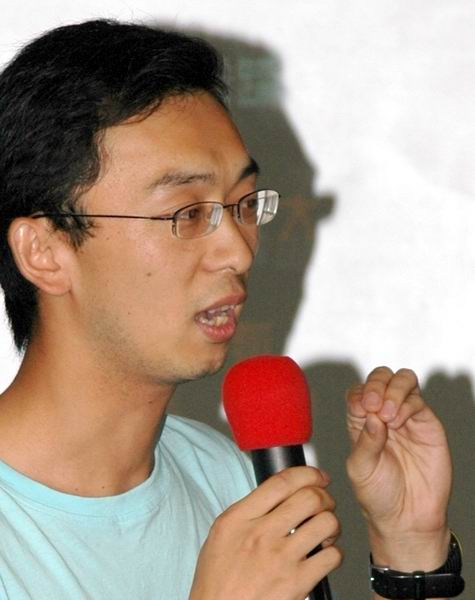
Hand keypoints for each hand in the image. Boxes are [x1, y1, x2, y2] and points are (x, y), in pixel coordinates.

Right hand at [189, 466, 341, 599]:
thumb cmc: (218, 581)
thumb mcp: (221, 535)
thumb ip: (247, 512)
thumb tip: (277, 494)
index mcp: (239, 519)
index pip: (281, 482)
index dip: (307, 473)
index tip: (316, 476)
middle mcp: (261, 534)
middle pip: (309, 497)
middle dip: (324, 496)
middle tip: (324, 503)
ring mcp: (281, 558)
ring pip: (326, 523)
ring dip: (331, 524)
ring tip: (324, 530)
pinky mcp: (298, 583)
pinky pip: (332, 556)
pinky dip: (334, 553)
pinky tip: (323, 556)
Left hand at [346, 366, 450, 571]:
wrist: (407, 518)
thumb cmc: (378, 495)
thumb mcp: (360, 469)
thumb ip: (364, 441)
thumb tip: (372, 416)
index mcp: (361, 422)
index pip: (359, 392)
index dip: (359, 394)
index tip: (360, 409)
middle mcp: (383, 415)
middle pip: (380, 378)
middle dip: (376, 384)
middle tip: (373, 405)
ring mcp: (405, 417)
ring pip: (401, 381)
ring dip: (392, 390)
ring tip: (387, 413)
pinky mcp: (426, 424)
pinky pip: (418, 401)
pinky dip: (406, 404)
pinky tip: (398, 422)